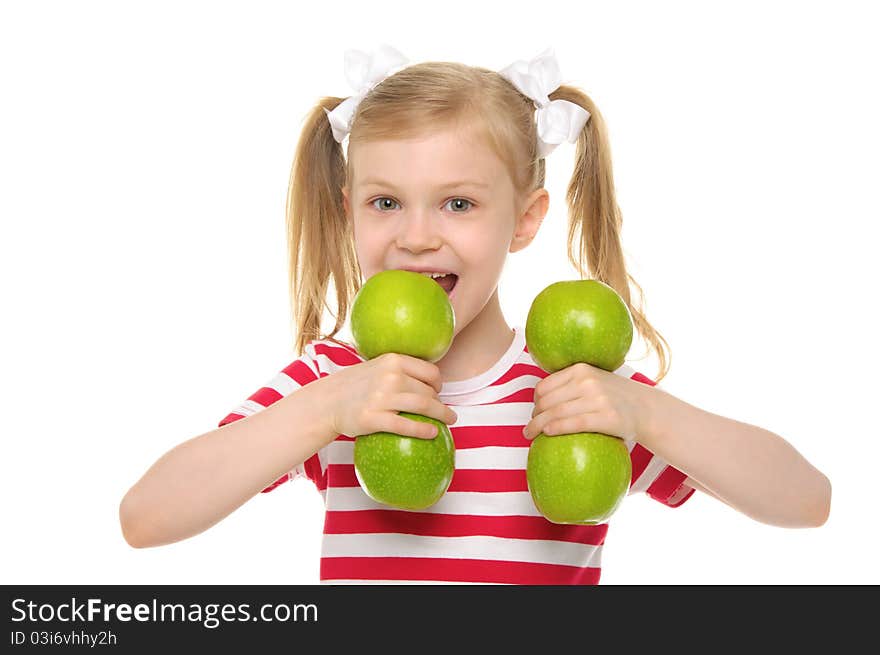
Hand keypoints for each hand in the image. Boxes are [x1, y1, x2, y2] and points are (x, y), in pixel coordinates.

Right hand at [325, 352, 457, 439]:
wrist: (328, 402)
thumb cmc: (357, 385)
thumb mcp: (377, 367)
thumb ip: (400, 369)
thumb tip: (430, 377)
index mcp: (392, 360)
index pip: (430, 372)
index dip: (439, 383)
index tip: (438, 392)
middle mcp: (389, 376)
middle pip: (428, 391)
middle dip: (439, 402)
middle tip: (443, 411)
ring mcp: (381, 398)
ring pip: (423, 406)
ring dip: (442, 415)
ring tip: (449, 421)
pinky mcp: (374, 419)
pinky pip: (406, 426)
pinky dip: (423, 430)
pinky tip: (433, 434)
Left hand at [522, 362, 648, 441]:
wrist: (646, 409)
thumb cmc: (613, 397)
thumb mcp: (594, 380)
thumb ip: (572, 383)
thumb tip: (539, 397)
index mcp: (581, 369)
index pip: (545, 385)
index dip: (534, 401)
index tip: (534, 412)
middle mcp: (588, 381)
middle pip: (548, 401)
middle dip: (534, 416)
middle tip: (529, 428)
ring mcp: (598, 399)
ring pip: (557, 413)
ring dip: (538, 426)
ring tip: (530, 435)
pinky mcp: (607, 417)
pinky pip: (573, 424)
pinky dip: (556, 428)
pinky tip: (547, 434)